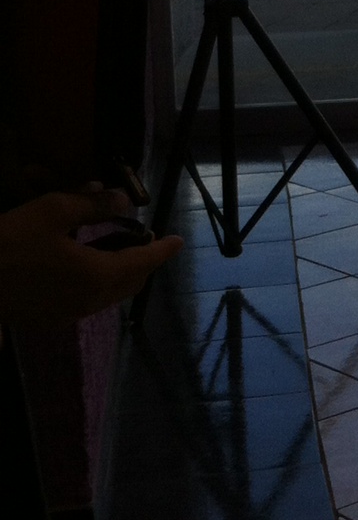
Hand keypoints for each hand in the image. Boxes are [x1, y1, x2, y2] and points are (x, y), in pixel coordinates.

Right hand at [0, 189, 180, 330]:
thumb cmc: (10, 242)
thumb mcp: (53, 211)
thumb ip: (93, 205)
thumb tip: (122, 200)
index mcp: (97, 276)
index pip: (143, 263)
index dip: (162, 250)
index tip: (178, 241)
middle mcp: (88, 302)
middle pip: (129, 282)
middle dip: (143, 261)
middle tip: (144, 237)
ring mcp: (66, 315)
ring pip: (108, 294)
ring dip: (119, 271)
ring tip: (116, 243)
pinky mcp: (46, 319)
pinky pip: (86, 300)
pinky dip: (97, 281)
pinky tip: (84, 261)